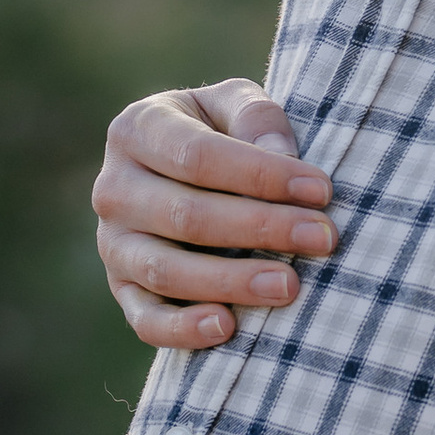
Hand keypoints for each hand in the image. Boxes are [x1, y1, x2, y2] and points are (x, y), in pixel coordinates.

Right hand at [92, 76, 336, 348]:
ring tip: (290, 286)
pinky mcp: (122, 290)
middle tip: (322, 239)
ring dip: (232, 282)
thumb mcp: (234, 104)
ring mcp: (112, 244)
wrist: (181, 169)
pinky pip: (146, 320)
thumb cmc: (220, 130)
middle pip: (187, 216)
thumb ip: (256, 118)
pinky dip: (183, 330)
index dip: (261, 175)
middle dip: (261, 229)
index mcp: (137, 128)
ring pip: (167, 271)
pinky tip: (228, 328)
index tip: (321, 190)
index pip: (198, 156)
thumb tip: (282, 155)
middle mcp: (114, 188)